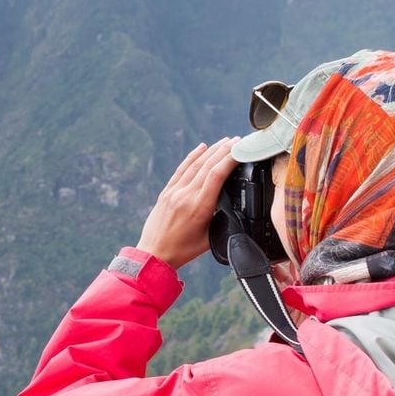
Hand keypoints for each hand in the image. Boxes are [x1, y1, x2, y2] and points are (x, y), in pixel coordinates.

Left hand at [137, 138, 238, 269]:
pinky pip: (181, 170)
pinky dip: (192, 156)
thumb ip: (222, 220)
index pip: (217, 175)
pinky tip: (202, 147)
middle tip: (239, 141)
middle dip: (225, 150)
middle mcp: (186, 196)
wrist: (153, 254)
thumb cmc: (183, 250)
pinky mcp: (166, 192)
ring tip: (225, 141)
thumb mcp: (209, 239)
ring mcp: (174, 192)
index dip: (230, 159)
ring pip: (195, 164)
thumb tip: (235, 206)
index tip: (242, 150)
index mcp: (199, 207)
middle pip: (208, 165)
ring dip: (212, 150)